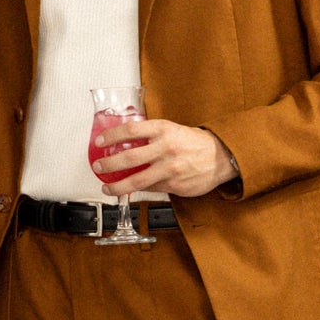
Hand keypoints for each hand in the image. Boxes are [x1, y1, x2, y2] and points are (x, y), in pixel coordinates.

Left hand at [93, 120, 235, 197]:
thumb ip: (151, 135)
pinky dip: (139, 189)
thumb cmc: (195, 143)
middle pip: (129, 157)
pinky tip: (131, 190)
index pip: (131, 130)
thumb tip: (126, 141)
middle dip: (109, 164)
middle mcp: (166, 149)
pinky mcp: (175, 185)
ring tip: (107, 187)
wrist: (221, 157)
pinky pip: (151, 189)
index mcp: (164, 130)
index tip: (100, 141)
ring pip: (137, 181)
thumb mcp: (173, 130)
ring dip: (118, 186)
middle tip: (98, 166)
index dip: (112, 135)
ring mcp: (170, 169)